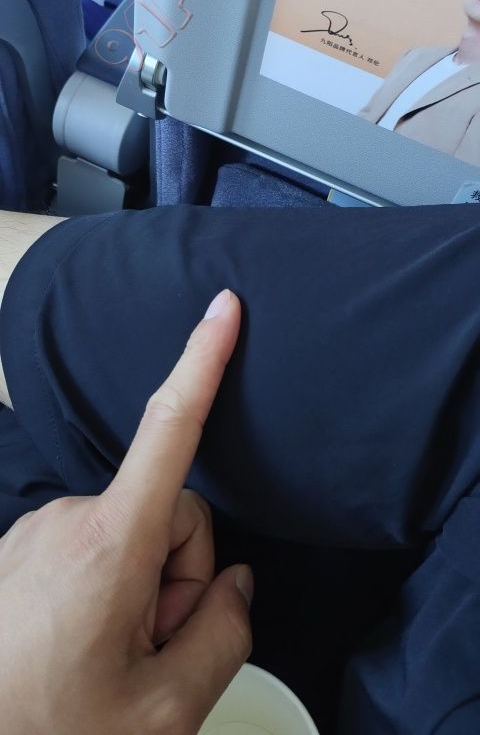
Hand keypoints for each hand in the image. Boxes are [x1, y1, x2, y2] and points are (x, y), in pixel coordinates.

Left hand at [0, 289, 252, 733]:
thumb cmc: (48, 734)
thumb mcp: (164, 712)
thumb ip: (223, 635)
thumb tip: (234, 585)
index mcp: (110, 545)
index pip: (171, 430)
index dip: (204, 363)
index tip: (224, 309)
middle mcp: (68, 520)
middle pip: (171, 514)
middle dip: (178, 575)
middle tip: (149, 650)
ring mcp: (38, 532)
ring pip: (131, 534)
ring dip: (138, 589)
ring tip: (107, 657)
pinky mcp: (21, 548)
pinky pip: (91, 546)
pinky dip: (104, 587)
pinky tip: (80, 644)